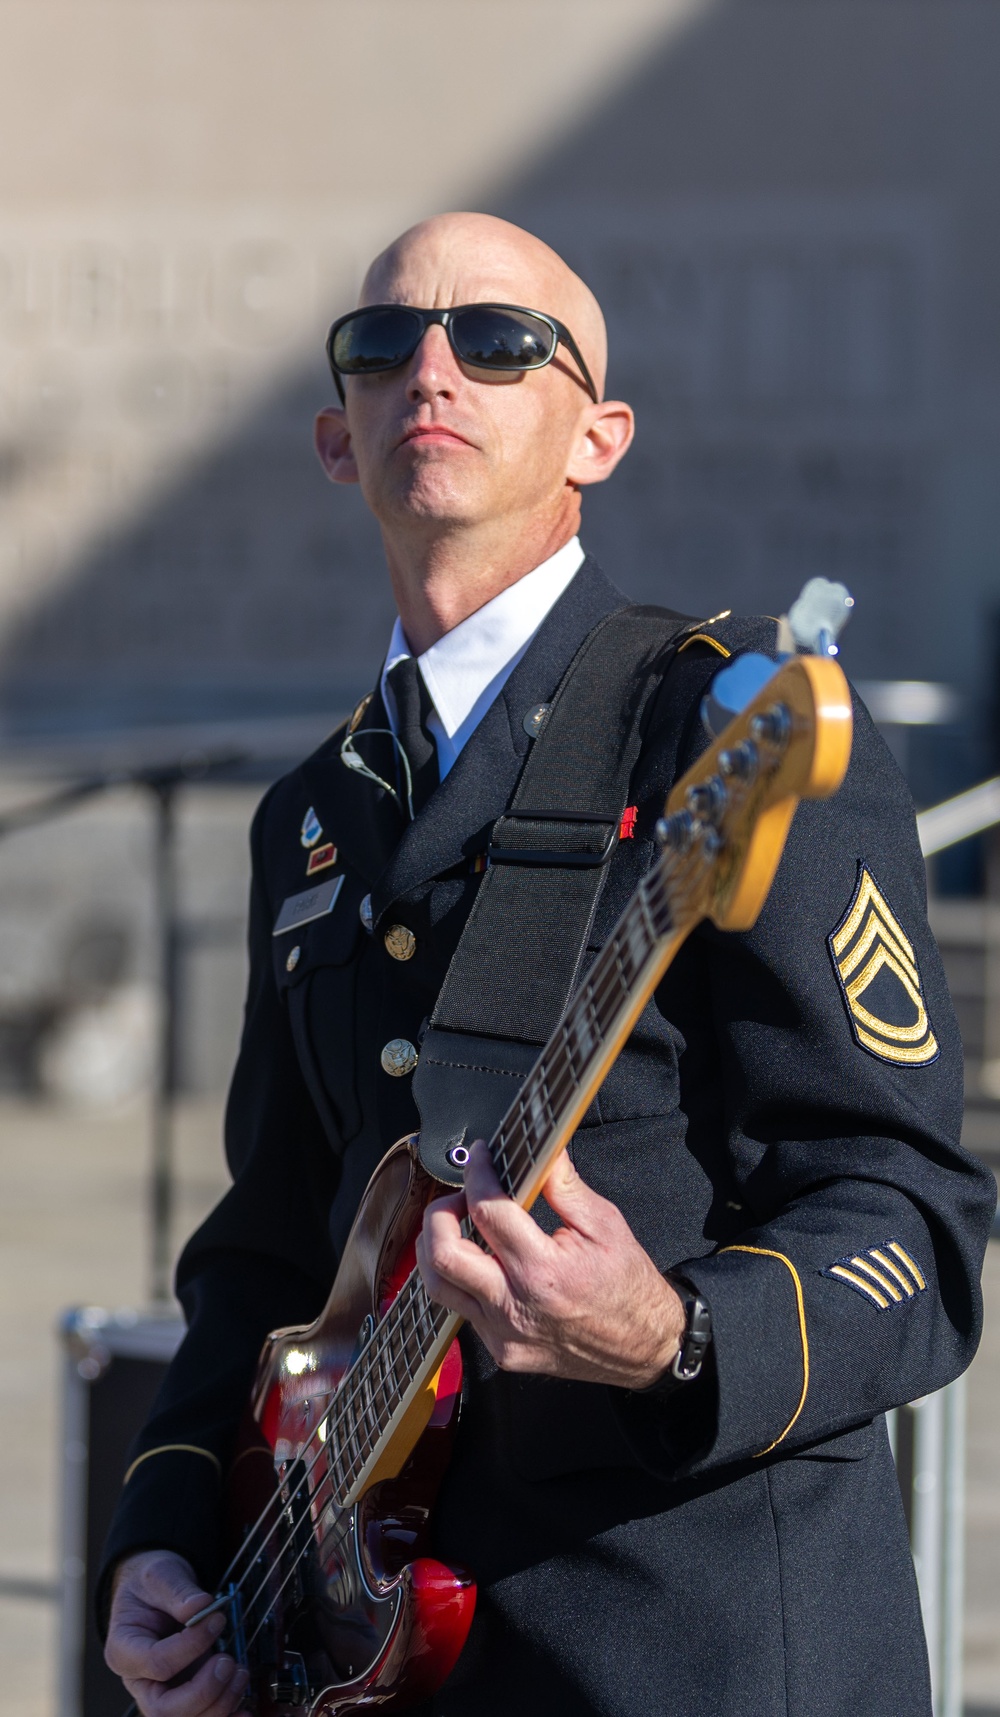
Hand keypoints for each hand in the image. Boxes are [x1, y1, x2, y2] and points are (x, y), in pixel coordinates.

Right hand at [104, 1550, 248, 1716]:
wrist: (154, 1594)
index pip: (156, 1664)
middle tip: (228, 1662)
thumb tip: (202, 1605)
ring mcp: (163, 1693)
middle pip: (164, 1710)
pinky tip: (245, 1710)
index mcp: (125, 1651)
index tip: (217, 1621)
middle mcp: (141, 1681)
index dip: (191, 1647)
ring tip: (240, 1673)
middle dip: (203, 1692)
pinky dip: (226, 1716)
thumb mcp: (159, 1575)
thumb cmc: (150, 1587)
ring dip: (219, 1704)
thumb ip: (178, 1591)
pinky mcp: (185, 1697)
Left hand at [416, 1140, 684, 1388]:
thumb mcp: (605, 1225)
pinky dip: (461, 1279)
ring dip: (437, 1248)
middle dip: (440, 1213)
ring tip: (459, 1226)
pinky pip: (461, 1310)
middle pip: (442, 1255)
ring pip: (438, 1288)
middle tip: (463, 1196)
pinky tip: (481, 1263)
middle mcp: (515, 1307)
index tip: (481, 1156)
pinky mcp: (502, 1351)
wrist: (644, 1347)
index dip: (478, 1174)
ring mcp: (504, 1335)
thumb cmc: (629, 1288)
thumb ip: (563, 1185)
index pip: (488, 1211)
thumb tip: (543, 1149)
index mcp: (543, 1271)